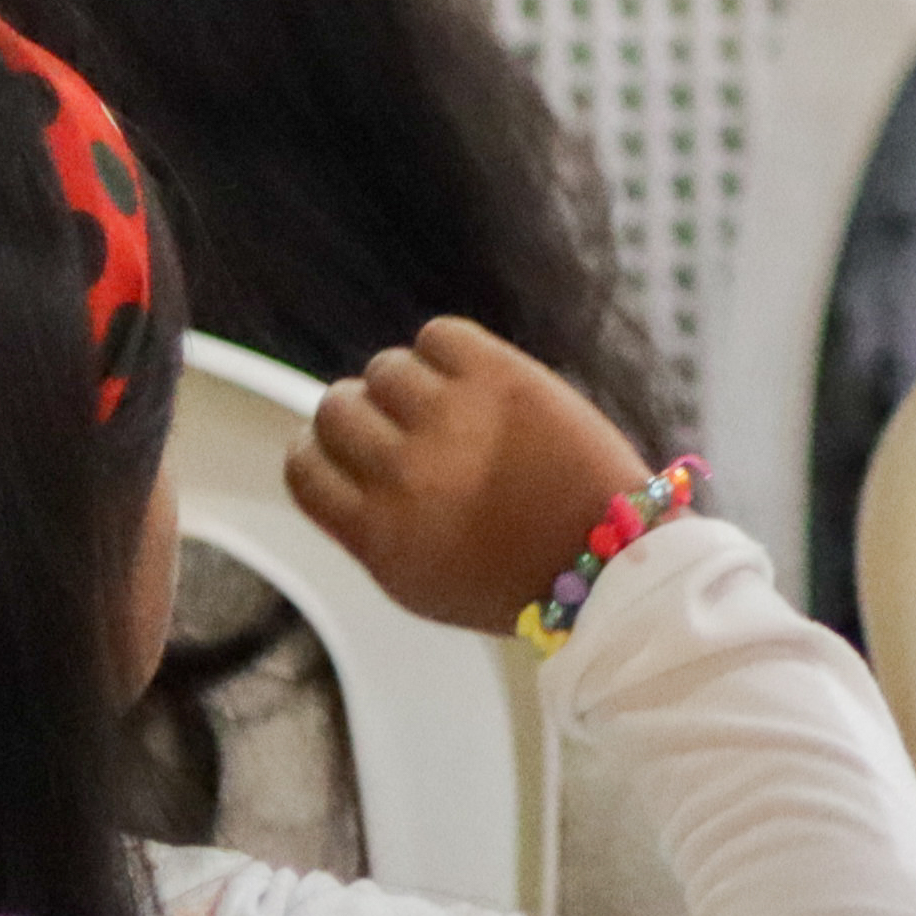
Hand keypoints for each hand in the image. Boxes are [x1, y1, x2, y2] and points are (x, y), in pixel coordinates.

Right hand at [286, 319, 659, 634]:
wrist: (613, 560)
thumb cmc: (518, 576)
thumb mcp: (417, 580)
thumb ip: (365, 526)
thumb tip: (337, 468)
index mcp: (375, 531)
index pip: (302, 465)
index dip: (318, 449)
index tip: (342, 447)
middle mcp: (402, 473)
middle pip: (336, 407)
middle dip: (360, 412)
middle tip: (396, 420)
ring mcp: (452, 421)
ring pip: (386, 367)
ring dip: (407, 381)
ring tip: (443, 401)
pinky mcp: (502, 379)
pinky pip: (440, 334)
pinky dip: (447, 349)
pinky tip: (469, 374)